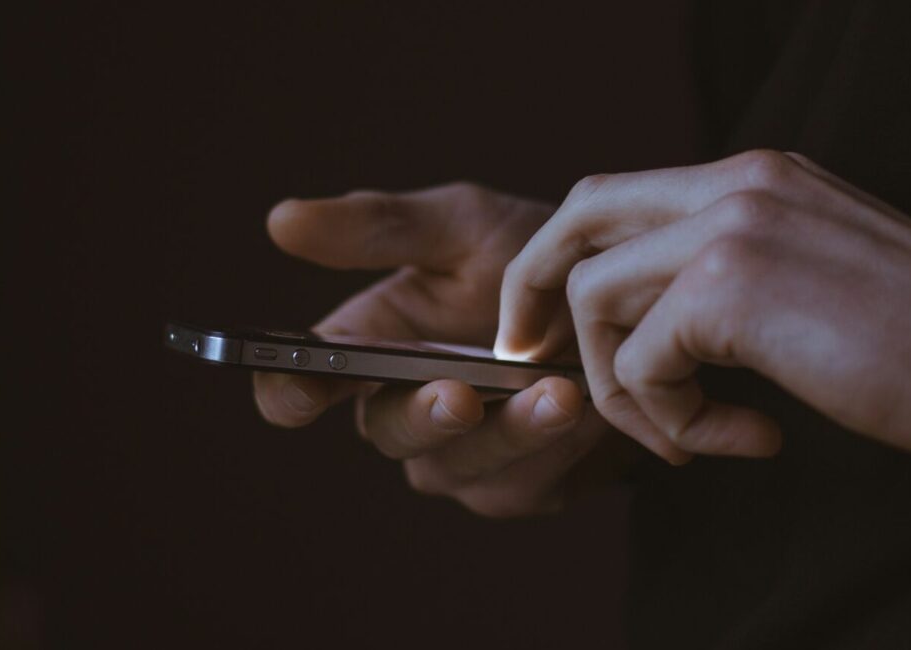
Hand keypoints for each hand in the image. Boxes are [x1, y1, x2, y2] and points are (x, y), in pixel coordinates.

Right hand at [253, 182, 671, 516]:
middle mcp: (404, 409)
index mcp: (369, 347)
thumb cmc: (533, 255)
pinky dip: (553, 449)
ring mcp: (460, 456)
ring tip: (557, 392)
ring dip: (507, 434)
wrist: (629, 299)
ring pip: (457, 467)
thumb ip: (379, 228)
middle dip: (422, 416)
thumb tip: (281, 220)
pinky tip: (586, 409)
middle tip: (460, 395)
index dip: (290, 392)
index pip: (302, 385)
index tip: (302, 387)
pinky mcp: (518, 486)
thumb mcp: (462, 225)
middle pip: (386, 433)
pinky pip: (521, 485)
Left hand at [496, 150, 910, 463]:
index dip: (563, 258)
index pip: (615, 195)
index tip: (547, 325)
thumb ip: (726, 274)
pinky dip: (669, 419)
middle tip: (532, 356)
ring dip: (621, 387)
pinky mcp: (731, 287)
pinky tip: (738, 437)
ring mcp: (731, 225)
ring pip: (597, 298)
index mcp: (752, 176)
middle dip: (535, 289)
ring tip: (686, 435)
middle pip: (579, 217)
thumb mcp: (806, 277)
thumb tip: (646, 323)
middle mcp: (735, 182)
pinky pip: (641, 364)